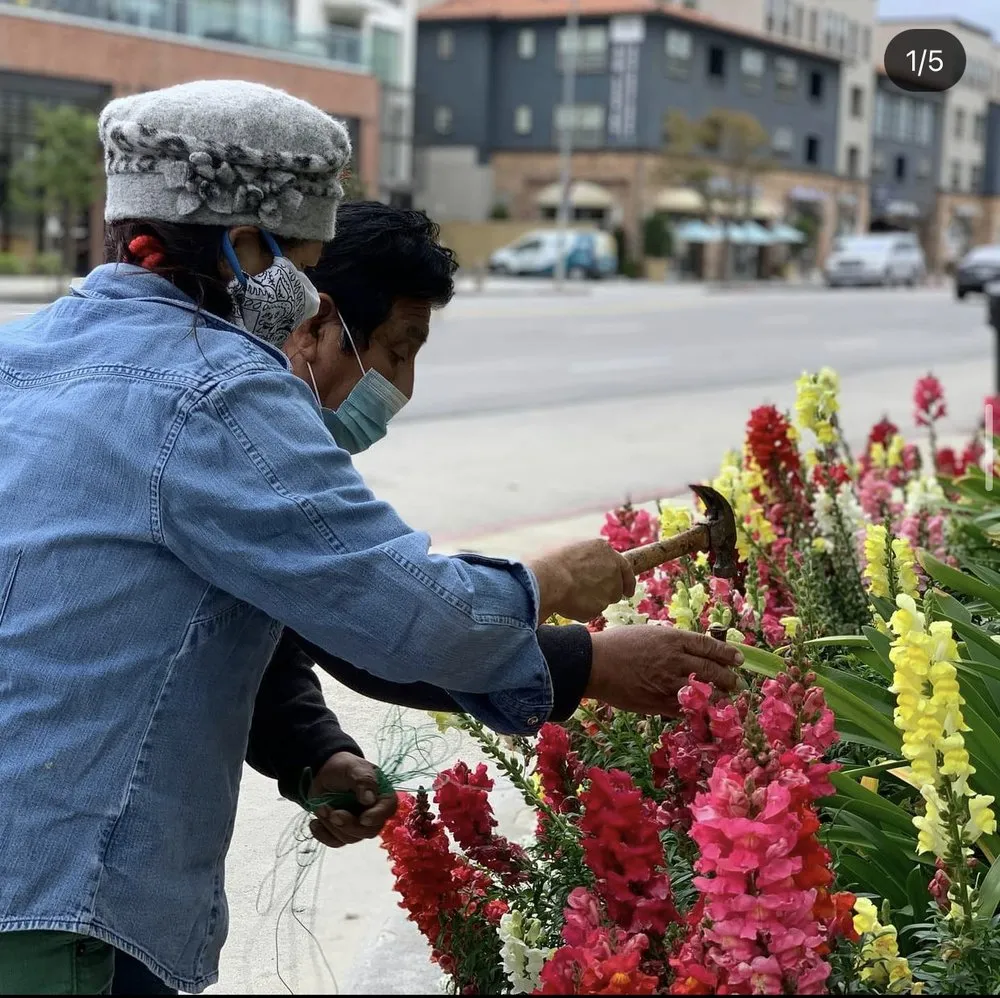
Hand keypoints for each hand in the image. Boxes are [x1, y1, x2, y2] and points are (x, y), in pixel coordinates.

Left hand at [306, 751, 397, 848]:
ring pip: (350, 838)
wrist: (324, 773)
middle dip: (349, 825)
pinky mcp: (342, 831)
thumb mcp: (354, 767)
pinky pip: (335, 842)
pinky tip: (315, 823)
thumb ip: (363, 781)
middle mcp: (373, 813)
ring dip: (332, 826)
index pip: (387, 810)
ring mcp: (357, 824)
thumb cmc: (344, 767)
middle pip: (368, 831)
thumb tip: (370, 799)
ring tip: (321, 808)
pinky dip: (323, 835)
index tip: (363, 818)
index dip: (377, 817)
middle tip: (333, 814)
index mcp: (382, 795)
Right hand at [527, 539, 635, 622]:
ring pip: (604, 600)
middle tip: (590, 595)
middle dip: (607, 593)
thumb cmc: (548, 560)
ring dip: (592, 601)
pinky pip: (590, 611)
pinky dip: (580, 610)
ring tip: (570, 594)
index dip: (627, 580)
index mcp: (603, 549)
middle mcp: (612, 568)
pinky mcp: (600, 606)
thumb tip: (579, 563)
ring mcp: (609, 588)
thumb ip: (582, 555)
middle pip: (617, 586)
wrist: (546, 579)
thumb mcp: (567, 546)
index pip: (624, 566)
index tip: (628, 591)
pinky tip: (566, 603)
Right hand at [585, 624, 742, 715]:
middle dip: (729, 679)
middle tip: (736, 683)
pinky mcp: (659, 702)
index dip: (727, 654)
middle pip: (712, 671)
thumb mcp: (648, 634)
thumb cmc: (617, 644)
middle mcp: (676, 661)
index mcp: (673, 640)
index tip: (738, 659)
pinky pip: (685, 709)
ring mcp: (669, 683)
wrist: (594, 664)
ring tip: (723, 699)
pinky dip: (694, 710)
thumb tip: (688, 651)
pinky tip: (698, 710)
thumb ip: (670, 642)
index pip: (710, 646)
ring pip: (704, 693)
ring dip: (717, 697)